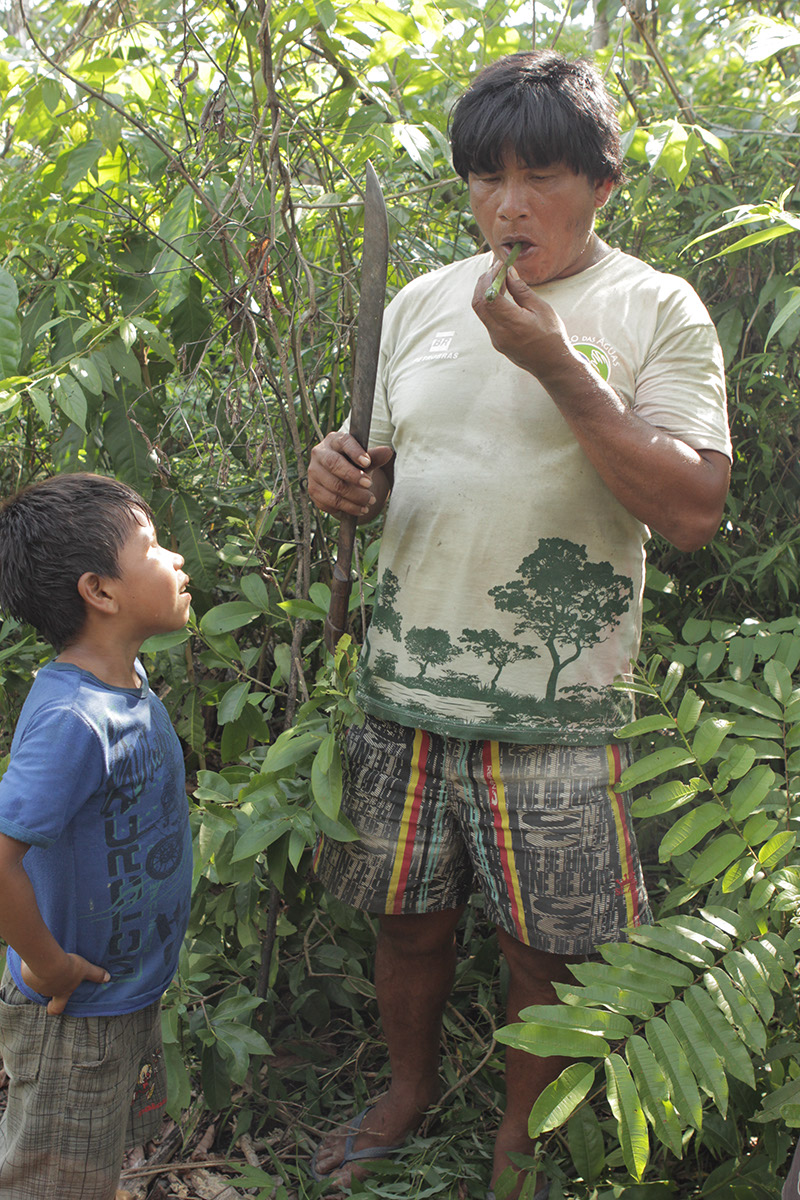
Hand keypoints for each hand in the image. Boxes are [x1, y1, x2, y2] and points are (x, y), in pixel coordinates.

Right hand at [20, 953, 110, 1015]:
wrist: (48, 961)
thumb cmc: (68, 968)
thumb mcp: (85, 970)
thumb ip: (95, 974)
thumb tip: (108, 978)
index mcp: (61, 993)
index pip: (57, 1008)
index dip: (55, 1008)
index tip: (53, 1007)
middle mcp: (48, 992)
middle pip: (47, 992)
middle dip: (49, 984)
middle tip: (53, 973)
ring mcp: (36, 985)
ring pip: (38, 981)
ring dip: (41, 973)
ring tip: (47, 961)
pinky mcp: (27, 975)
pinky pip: (29, 970)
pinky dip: (33, 965)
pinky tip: (38, 956)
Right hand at [307, 431, 393, 517]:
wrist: (339, 477)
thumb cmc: (353, 463)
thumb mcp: (364, 459)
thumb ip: (374, 457)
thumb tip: (387, 452)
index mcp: (334, 440)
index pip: (343, 442)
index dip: (355, 452)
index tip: (368, 463)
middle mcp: (319, 454)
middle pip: (334, 464)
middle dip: (353, 476)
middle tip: (370, 485)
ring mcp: (313, 473)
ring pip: (333, 487)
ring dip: (354, 497)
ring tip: (369, 502)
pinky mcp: (313, 490)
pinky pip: (328, 502)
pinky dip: (346, 508)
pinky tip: (359, 509)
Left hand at [472, 265, 572, 379]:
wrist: (552, 364)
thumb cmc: (552, 336)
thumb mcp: (541, 309)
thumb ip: (521, 290)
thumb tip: (509, 272)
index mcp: (512, 323)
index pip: (490, 296)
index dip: (491, 277)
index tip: (499, 265)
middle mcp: (499, 333)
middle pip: (479, 303)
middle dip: (483, 282)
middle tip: (495, 268)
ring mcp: (495, 339)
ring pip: (480, 310)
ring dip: (485, 291)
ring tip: (498, 278)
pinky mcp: (496, 341)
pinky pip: (487, 318)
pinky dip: (489, 302)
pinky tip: (500, 293)